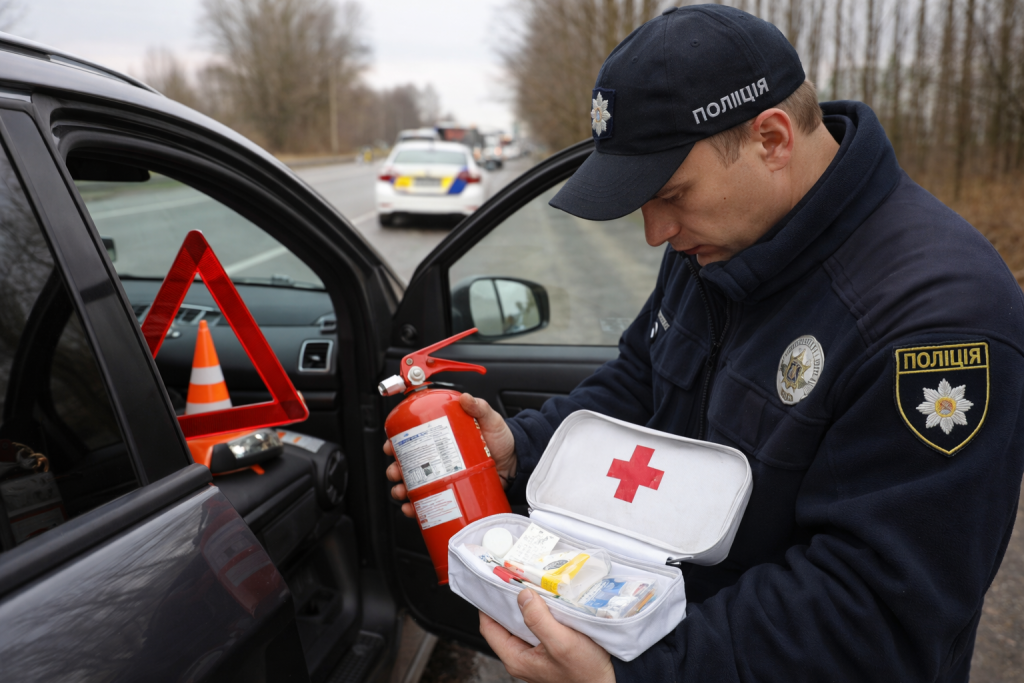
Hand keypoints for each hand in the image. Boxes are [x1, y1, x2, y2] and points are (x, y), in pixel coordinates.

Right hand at [384, 393, 516, 518]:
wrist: (518, 463)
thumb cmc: (502, 439)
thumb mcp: (489, 419)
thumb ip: (479, 407)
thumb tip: (466, 398)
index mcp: (442, 439)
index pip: (412, 439)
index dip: (396, 443)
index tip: (390, 446)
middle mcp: (440, 459)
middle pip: (408, 465)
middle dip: (395, 470)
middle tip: (396, 472)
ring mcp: (444, 477)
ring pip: (414, 485)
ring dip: (401, 490)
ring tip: (402, 493)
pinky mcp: (452, 493)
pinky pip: (429, 502)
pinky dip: (416, 508)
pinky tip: (412, 509)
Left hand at [479, 588, 615, 682]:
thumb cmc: (585, 672)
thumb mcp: (561, 643)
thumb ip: (539, 620)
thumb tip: (522, 596)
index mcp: (516, 658)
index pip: (489, 627)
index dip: (489, 605)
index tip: (494, 583)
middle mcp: (522, 657)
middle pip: (504, 624)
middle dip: (509, 602)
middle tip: (515, 579)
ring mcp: (535, 655)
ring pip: (522, 624)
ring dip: (527, 606)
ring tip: (532, 586)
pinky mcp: (548, 650)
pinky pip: (538, 627)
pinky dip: (540, 613)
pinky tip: (548, 602)